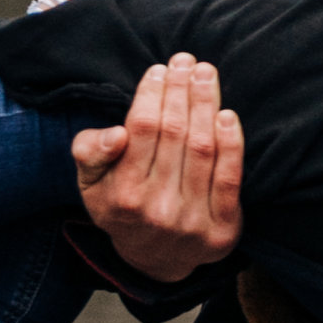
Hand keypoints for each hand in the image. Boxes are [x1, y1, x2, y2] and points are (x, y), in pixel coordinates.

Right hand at [71, 52, 243, 281]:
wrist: (154, 261)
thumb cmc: (121, 207)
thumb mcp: (90, 184)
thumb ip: (89, 153)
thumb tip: (115, 134)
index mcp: (123, 196)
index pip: (142, 130)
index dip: (152, 95)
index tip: (160, 69)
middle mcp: (157, 210)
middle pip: (174, 134)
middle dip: (181, 91)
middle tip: (186, 61)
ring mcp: (192, 222)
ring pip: (202, 149)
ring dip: (206, 105)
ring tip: (206, 75)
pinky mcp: (222, 231)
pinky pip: (229, 179)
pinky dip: (232, 144)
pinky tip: (228, 115)